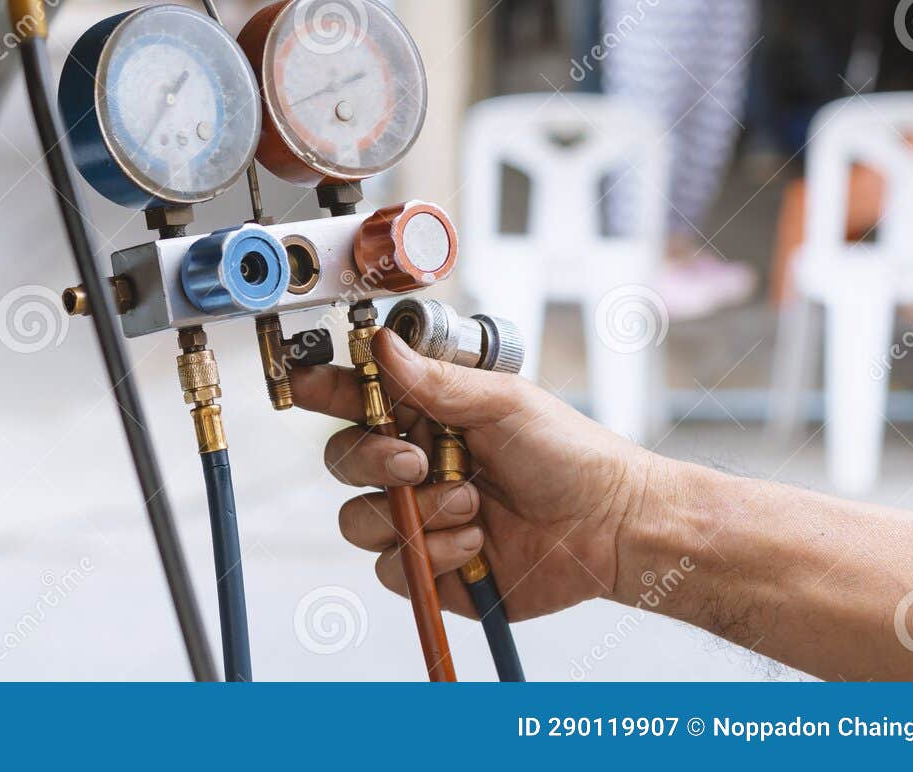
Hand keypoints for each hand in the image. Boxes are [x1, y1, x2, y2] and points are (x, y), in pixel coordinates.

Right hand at [291, 327, 656, 621]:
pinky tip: (479, 540)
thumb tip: (381, 343)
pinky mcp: (431, 569)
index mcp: (424, 415)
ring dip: (418, 513)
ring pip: (359, 521)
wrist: (610, 524)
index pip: (354, 400)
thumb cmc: (569, 453)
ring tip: (472, 504)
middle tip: (416, 461)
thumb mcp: (504, 402)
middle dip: (372, 461)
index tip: (301, 385)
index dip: (321, 391)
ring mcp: (419, 519)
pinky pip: (393, 568)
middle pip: (342, 462)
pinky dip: (437, 554)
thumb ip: (436, 381)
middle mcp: (412, 466)